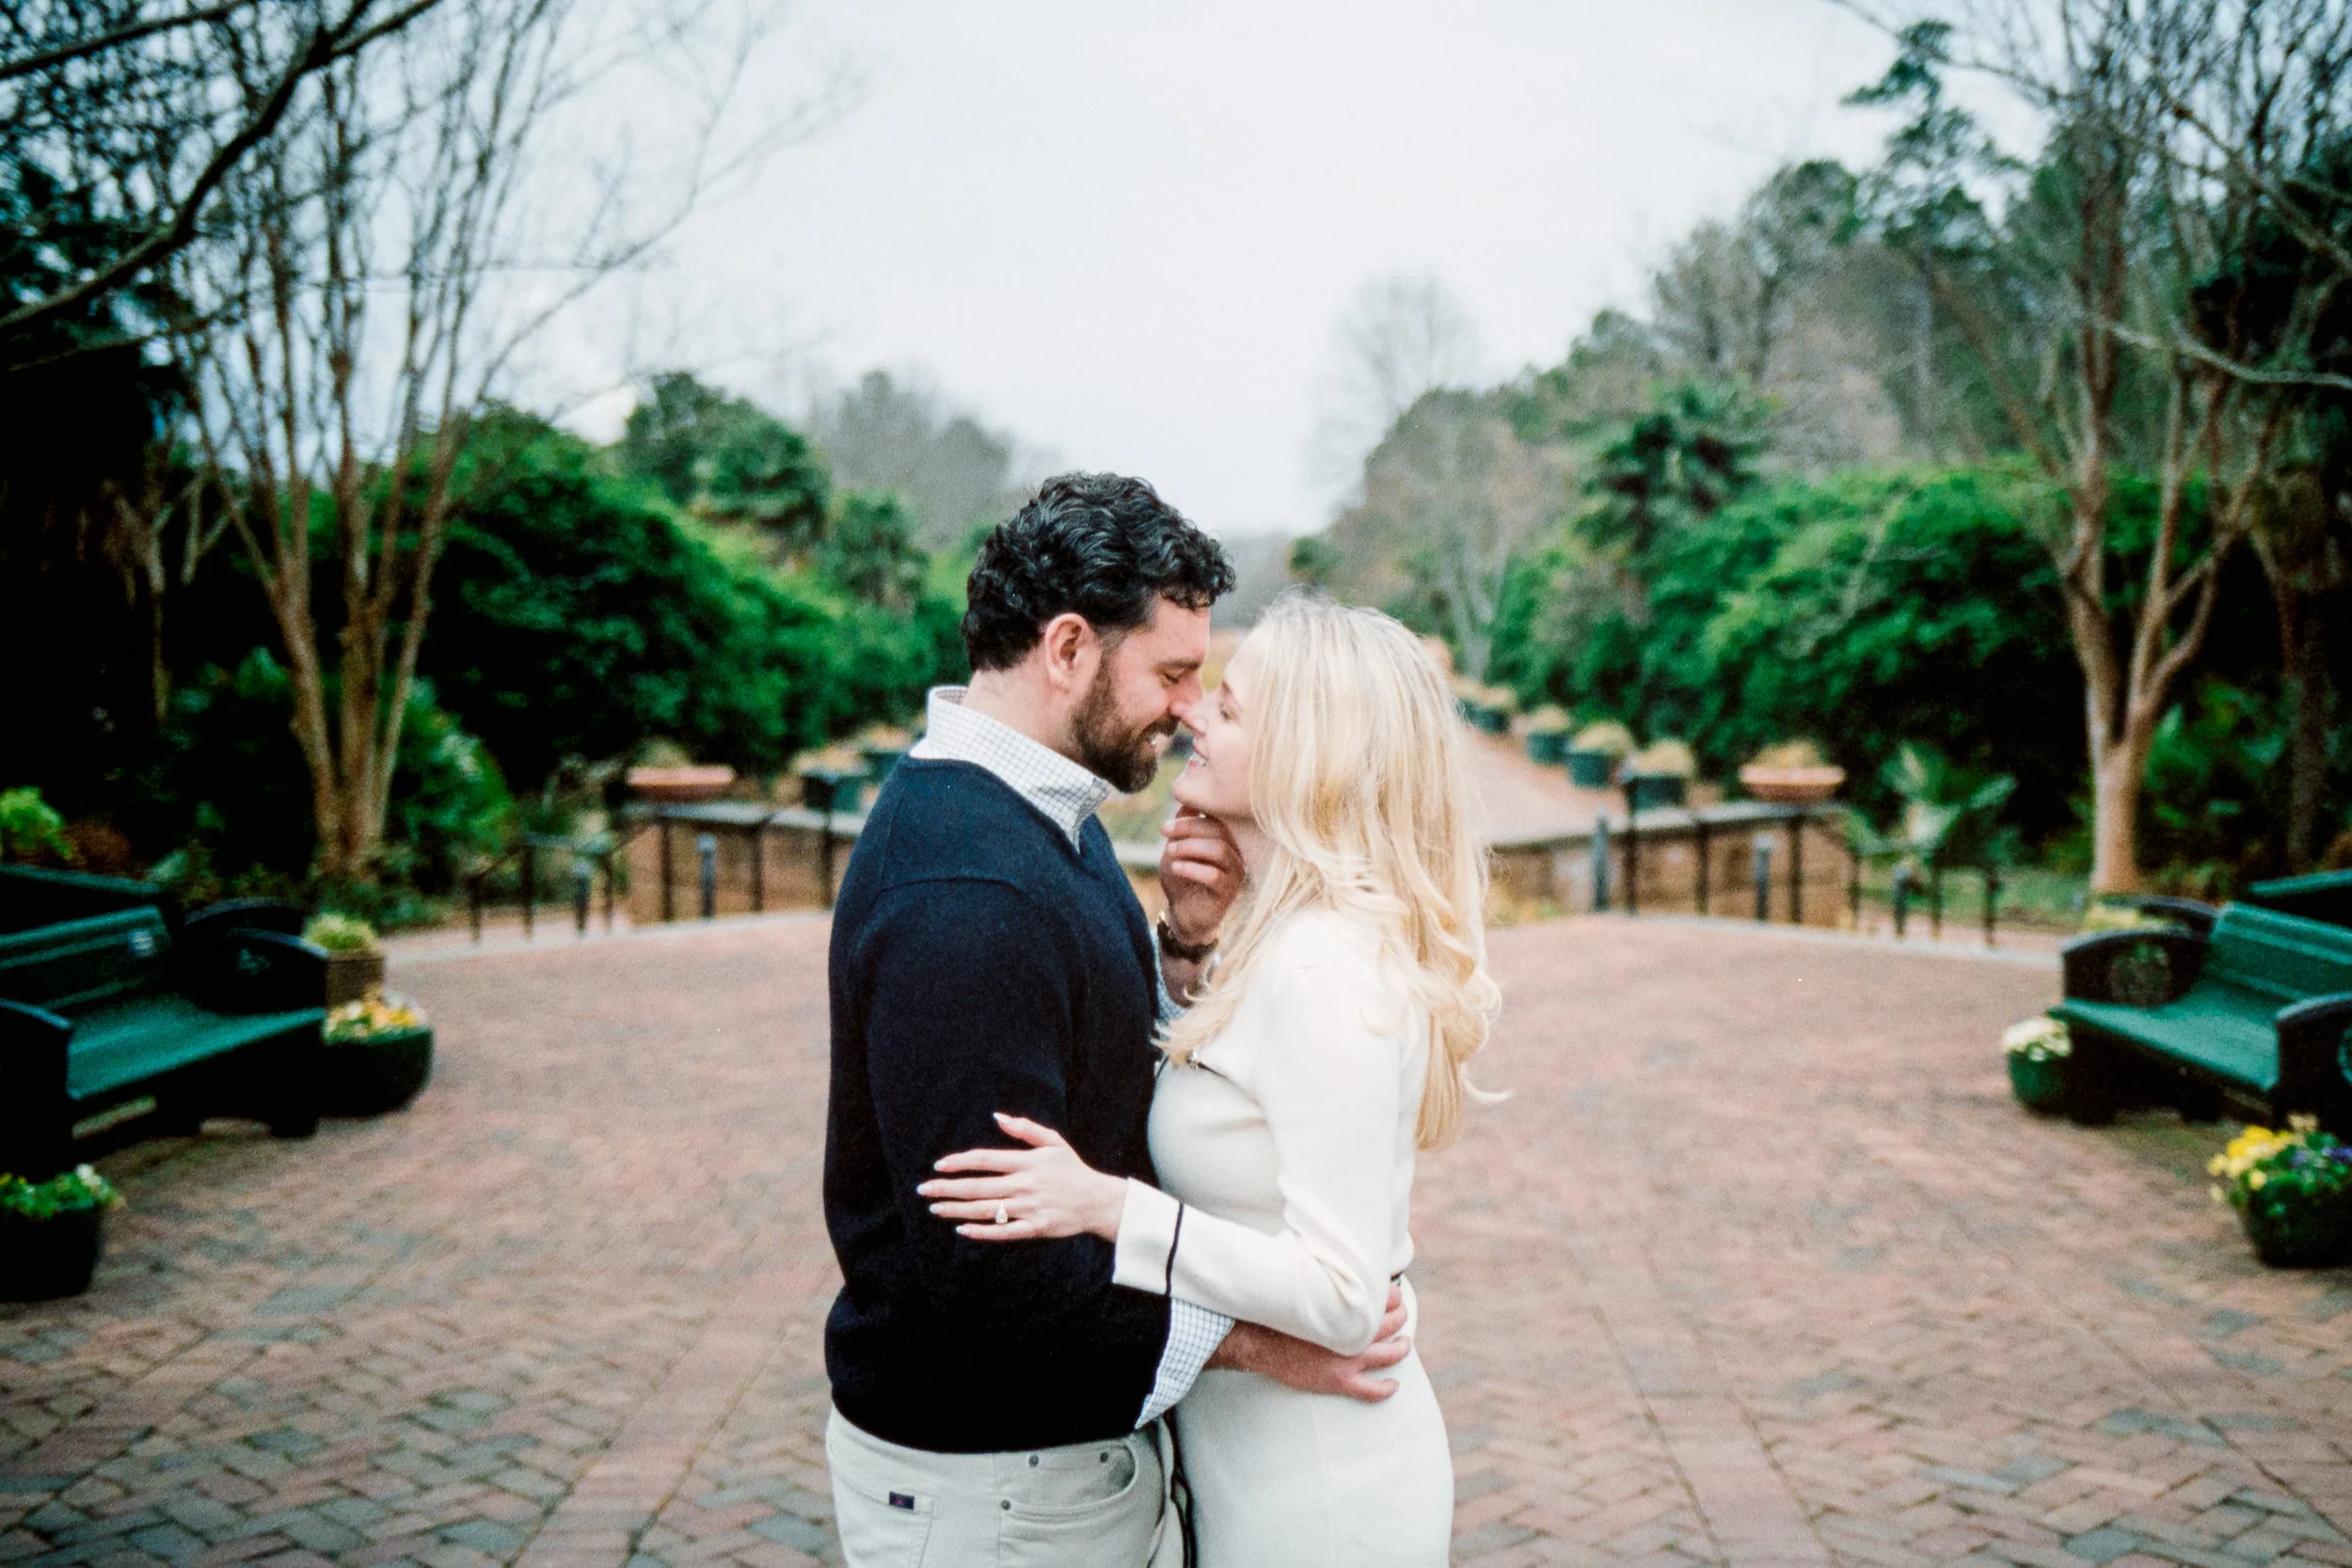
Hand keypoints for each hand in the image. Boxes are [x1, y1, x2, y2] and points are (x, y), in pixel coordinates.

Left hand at [920, 1113, 1126, 1241]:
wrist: (1098, 1201)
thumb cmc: (1073, 1169)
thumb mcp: (1053, 1142)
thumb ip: (1024, 1129)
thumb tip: (996, 1117)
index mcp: (1027, 1162)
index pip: (985, 1160)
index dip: (959, 1162)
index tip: (939, 1165)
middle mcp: (1024, 1185)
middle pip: (978, 1187)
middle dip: (947, 1188)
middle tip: (924, 1190)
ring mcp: (1028, 1208)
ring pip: (985, 1210)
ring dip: (957, 1209)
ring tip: (935, 1208)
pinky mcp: (1034, 1228)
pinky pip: (1003, 1232)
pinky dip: (982, 1232)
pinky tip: (962, 1229)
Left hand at [1159, 811, 1241, 948]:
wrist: (1183, 913)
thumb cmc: (1182, 877)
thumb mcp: (1177, 848)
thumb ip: (1183, 826)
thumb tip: (1186, 798)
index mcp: (1225, 838)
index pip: (1216, 817)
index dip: (1190, 817)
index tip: (1165, 826)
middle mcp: (1235, 852)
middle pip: (1218, 830)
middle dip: (1188, 829)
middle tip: (1165, 833)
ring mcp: (1235, 872)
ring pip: (1218, 849)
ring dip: (1189, 847)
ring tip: (1170, 852)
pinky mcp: (1228, 892)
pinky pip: (1214, 875)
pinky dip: (1192, 868)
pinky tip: (1176, 868)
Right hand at [1206, 1286, 1409, 1403]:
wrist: (1259, 1342)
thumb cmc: (1279, 1311)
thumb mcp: (1302, 1283)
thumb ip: (1319, 1273)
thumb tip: (1324, 1252)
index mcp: (1345, 1307)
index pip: (1382, 1297)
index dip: (1391, 1294)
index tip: (1392, 1292)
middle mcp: (1353, 1333)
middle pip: (1392, 1323)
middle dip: (1400, 1316)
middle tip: (1400, 1313)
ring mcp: (1349, 1359)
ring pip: (1390, 1354)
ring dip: (1402, 1347)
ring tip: (1404, 1343)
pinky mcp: (1340, 1380)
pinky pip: (1371, 1390)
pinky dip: (1386, 1388)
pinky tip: (1392, 1385)